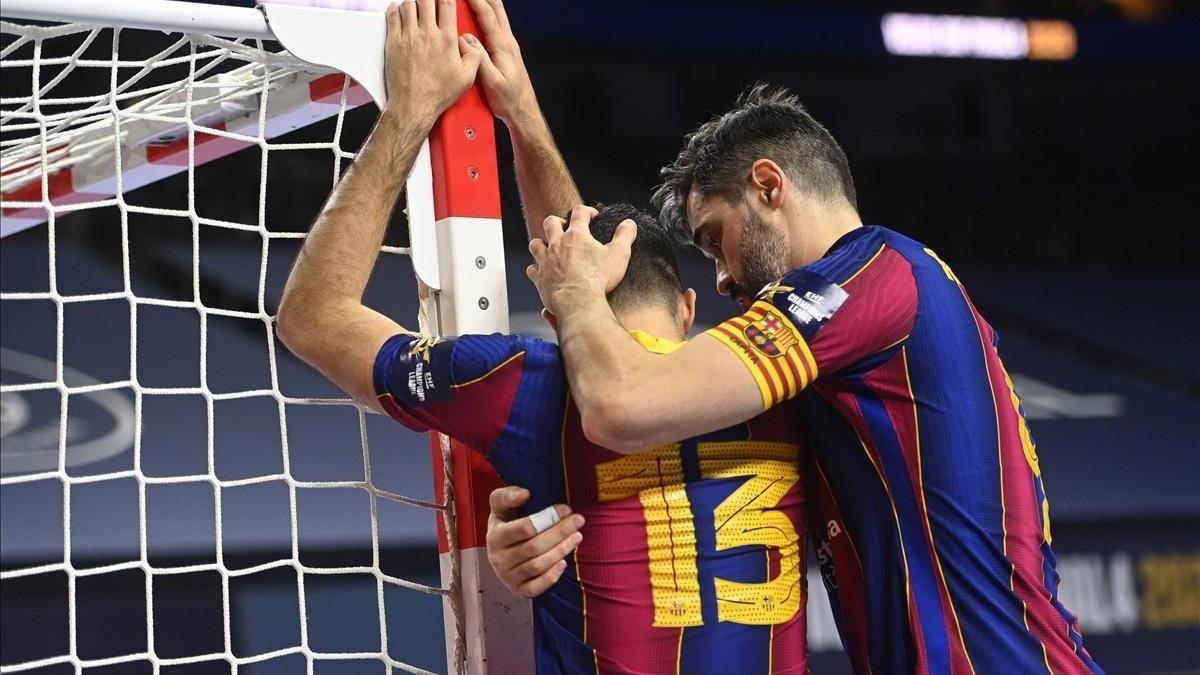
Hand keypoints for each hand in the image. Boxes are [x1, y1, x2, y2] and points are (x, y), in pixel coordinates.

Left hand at [384, 0, 482, 125]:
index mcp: (447, 40)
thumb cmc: (437, 93)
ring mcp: (409, 37)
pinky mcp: (394, 43)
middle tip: (429, 0)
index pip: (447, 4)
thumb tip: (470, 43)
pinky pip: (393, 17)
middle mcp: (427, 34)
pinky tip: (399, 11)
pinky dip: (395, 9)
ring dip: (413, 1)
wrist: (414, 105)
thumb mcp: (467, 78)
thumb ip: (474, 56)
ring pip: (408, 5)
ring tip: (416, 4)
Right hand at [465, 0, 538, 126]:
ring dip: (488, 4)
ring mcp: (510, 48)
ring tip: (475, 0)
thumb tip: (466, 39)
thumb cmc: (509, 101)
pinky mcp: (509, 54)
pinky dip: (490, 17)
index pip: (488, 15)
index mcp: (503, 47)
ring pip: (499, 17)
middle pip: (497, 10)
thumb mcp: (491, 81)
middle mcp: (509, 44)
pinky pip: (498, 28)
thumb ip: (479, 58)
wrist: (523, 112)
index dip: (476, 1)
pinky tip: (482, 19)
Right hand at [485, 486, 583, 598]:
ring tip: (577, 536)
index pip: (524, 528)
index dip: (548, 517)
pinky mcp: (518, 590)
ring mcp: (507, 577)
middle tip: (578, 520)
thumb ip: (508, 495)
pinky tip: (564, 563)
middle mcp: (498, 559)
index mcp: (495, 536)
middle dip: (560, 532)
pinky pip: (535, 588)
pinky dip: (551, 577)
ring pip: (537, 566)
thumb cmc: (506, 522)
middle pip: (534, 547)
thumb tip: (524, 494)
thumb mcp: (501, 505)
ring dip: (561, 551)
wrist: (500, 549)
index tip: (566, 508)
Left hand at [527, 206, 636, 314]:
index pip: (579, 212)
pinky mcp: (540, 277)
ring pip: (535, 243)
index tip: (592, 216)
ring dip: (541, 243)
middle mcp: (558, 244)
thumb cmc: (597, 279)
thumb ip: (625, 236)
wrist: (578, 301)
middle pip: (550, 223)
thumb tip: (629, 224)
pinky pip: (532, 269)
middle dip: (557, 222)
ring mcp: (546, 260)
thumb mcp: (619, 254)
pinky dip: (535, 268)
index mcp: (577, 235)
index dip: (587, 211)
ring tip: (549, 247)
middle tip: (565, 228)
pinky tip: (542, 271)